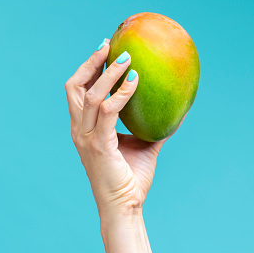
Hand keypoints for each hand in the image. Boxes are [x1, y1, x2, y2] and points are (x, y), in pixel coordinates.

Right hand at [65, 38, 172, 229]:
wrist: (125, 207)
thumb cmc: (131, 178)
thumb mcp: (143, 145)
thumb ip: (154, 126)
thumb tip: (178, 110)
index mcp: (84, 129)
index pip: (78, 91)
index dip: (88, 68)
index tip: (105, 49)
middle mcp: (79, 130)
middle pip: (75, 87)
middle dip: (90, 62)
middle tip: (110, 45)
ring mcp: (86, 137)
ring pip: (91, 94)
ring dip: (109, 73)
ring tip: (127, 58)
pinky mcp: (99, 145)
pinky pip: (109, 111)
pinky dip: (122, 93)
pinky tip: (136, 81)